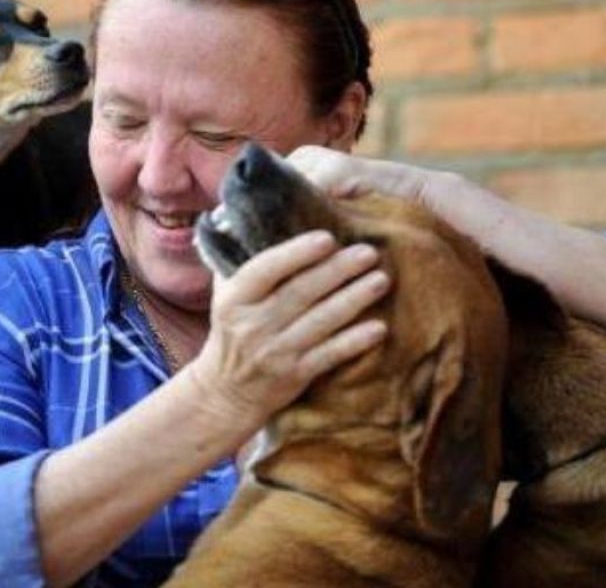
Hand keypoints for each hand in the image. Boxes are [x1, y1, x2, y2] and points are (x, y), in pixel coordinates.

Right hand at [186, 230, 390, 427]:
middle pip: (300, 293)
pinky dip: (354, 341)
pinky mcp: (295, 375)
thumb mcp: (224, 294)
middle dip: (337, 270)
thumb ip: (241, 259)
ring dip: (354, 299)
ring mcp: (275, 352)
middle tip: (368, 252)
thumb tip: (252, 214)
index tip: (327, 238)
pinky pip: (330, 355)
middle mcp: (252, 325)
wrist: (227, 391)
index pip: (264, 270)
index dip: (296, 253)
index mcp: (234, 299)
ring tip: (381, 280)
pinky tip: (379, 328)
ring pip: (320, 321)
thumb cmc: (234, 329)